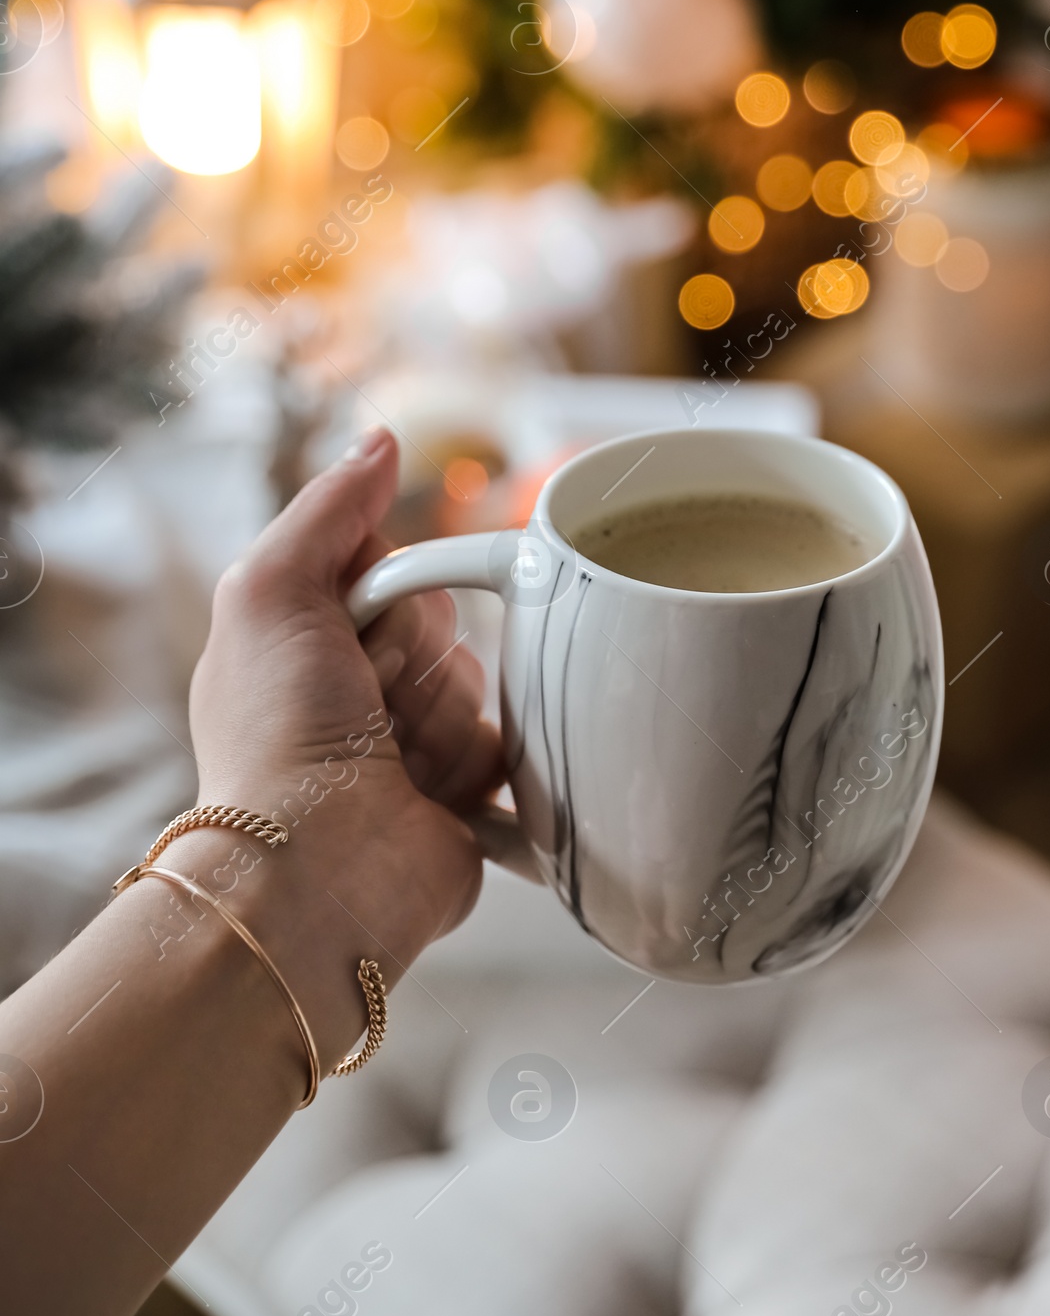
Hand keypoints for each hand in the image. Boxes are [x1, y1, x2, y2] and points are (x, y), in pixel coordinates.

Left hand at [174, 427, 503, 1057]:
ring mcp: (412, 750)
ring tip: (399, 763)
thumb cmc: (277, 740)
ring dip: (445, 717)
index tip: (357, 625)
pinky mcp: (464, 802)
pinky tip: (439, 793)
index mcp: (308, 645)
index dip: (388, 587)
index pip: (389, 567)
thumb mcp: (270, 591)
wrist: (317, 874)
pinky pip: (513, 748)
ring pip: (481, 683)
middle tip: (373, 703)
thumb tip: (384, 440)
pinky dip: (486, 768)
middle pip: (442, 621)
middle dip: (417, 655)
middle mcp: (357, 695)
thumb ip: (327, 509)